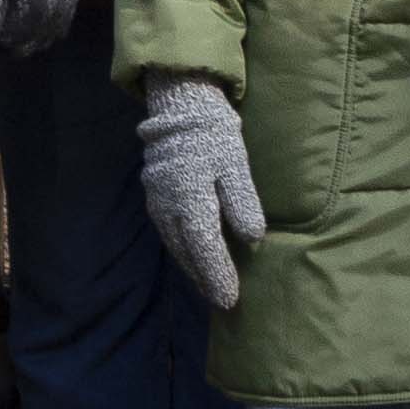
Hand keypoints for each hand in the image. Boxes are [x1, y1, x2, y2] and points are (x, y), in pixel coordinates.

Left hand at [0, 0, 91, 59]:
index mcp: (34, 6)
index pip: (12, 38)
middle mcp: (54, 12)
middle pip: (31, 42)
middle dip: (15, 45)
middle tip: (1, 41)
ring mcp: (67, 8)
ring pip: (47, 39)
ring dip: (31, 42)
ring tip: (17, 37)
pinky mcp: (74, 1)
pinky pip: (61, 28)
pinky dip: (47, 33)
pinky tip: (36, 29)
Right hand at [136, 74, 264, 311]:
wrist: (180, 106)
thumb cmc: (214, 135)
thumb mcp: (236, 166)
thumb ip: (243, 203)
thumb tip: (254, 239)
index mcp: (192, 202)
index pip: (206, 249)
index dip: (218, 276)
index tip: (230, 299)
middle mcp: (170, 209)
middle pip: (189, 254)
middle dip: (206, 279)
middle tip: (223, 302)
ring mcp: (159, 204)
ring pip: (176, 246)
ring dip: (192, 269)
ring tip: (209, 287)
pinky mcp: (155, 197)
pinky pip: (169, 234)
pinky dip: (182, 251)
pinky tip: (193, 258)